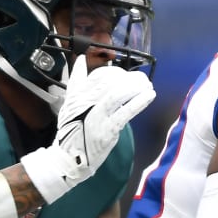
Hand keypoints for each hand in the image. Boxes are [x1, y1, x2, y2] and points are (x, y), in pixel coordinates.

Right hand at [21, 56, 155, 203]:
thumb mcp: (70, 102)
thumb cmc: (72, 130)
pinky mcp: (107, 130)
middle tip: (142, 80)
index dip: (117, 73)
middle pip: (111, 82)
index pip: (100, 75)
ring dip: (136, 87)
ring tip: (148, 86)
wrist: (68, 158)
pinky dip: (139, 102)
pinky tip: (150, 95)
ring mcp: (96, 116)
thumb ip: (76, 81)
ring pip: (118, 94)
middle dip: (130, 79)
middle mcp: (86, 102)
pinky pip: (125, 112)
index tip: (126, 77)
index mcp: (78, 94)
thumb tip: (80, 59)